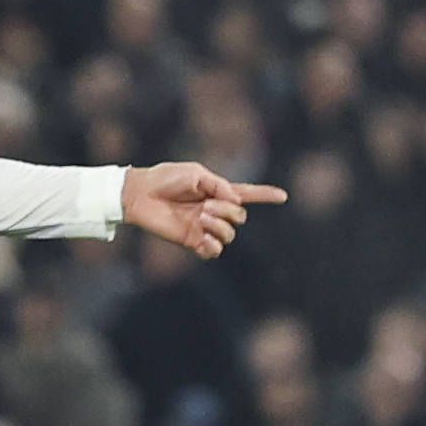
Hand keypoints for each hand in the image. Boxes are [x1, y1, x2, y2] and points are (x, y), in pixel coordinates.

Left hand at [122, 163, 286, 259]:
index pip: (248, 194)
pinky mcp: (191, 241)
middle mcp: (214, 211)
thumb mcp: (196, 174)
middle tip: (206, 205)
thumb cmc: (166, 179)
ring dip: (219, 225)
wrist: (141, 194)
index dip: (266, 195)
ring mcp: (204, 227)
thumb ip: (219, 185)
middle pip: (240, 218)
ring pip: (229, 235)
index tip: (283, 196)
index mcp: (218, 192)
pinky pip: (214, 252)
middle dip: (228, 211)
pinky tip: (202, 238)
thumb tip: (237, 202)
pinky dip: (212, 246)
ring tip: (201, 216)